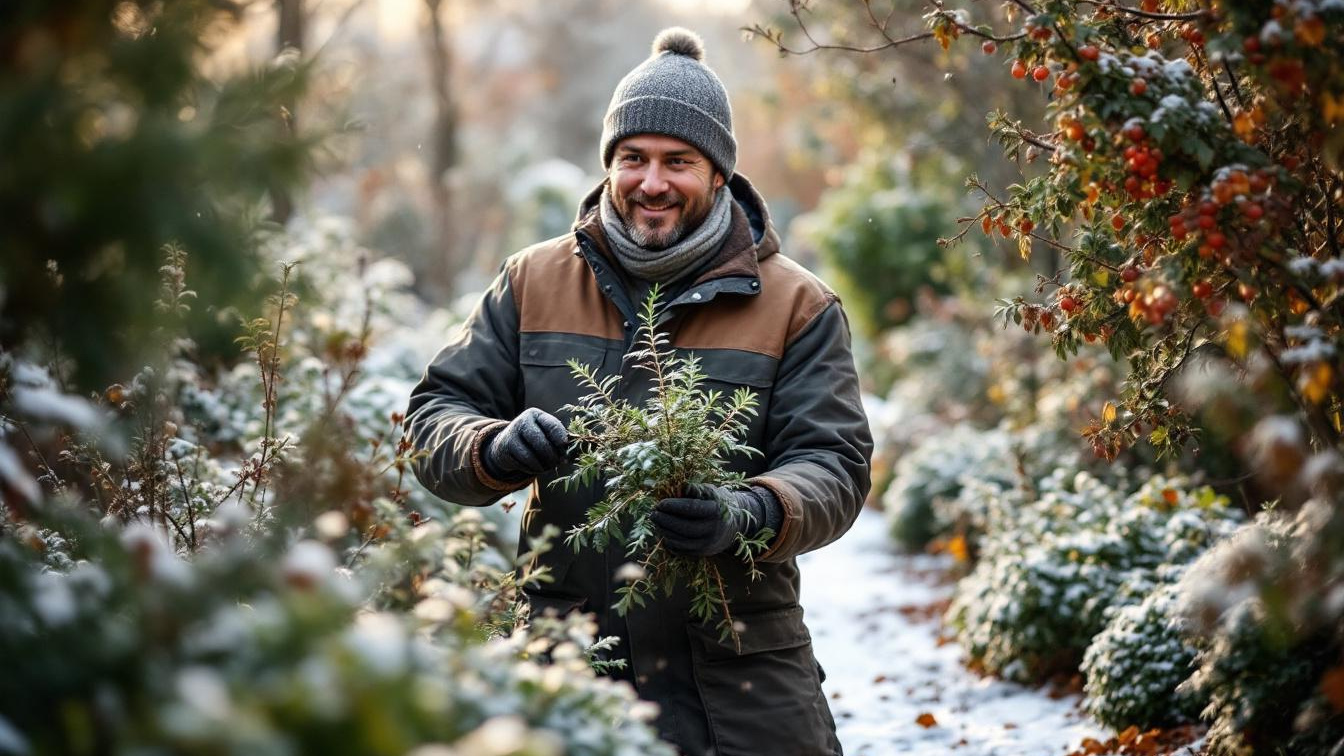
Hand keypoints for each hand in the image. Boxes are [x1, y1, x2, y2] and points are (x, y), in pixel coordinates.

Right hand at [483, 408, 568, 479]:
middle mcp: (522, 422)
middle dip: (552, 456)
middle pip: (541, 443)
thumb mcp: (545, 433)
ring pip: (531, 456)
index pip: (551, 425)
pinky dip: (533, 469)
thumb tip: (571, 456)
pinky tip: (537, 468)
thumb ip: (558, 440)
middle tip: (558, 463)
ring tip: (549, 467)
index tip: (565, 445)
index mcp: (536, 415)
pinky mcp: (505, 450)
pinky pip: (523, 464)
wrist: (505, 443)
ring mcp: (511, 435)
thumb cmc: (533, 438)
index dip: (560, 436)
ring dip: (543, 466)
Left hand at [651, 484, 780, 557]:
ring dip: (665, 531)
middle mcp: (713, 529)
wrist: (733, 525)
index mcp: (716, 511)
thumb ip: (696, 489)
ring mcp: (708, 544)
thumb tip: (681, 486)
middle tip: (653, 513)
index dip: (673, 506)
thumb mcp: (710, 492)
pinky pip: (681, 550)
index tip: (660, 503)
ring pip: (681, 541)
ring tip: (656, 522)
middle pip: (684, 527)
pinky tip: (664, 532)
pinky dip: (670, 541)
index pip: (691, 508)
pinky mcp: (702, 553)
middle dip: (665, 520)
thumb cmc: (716, 504)